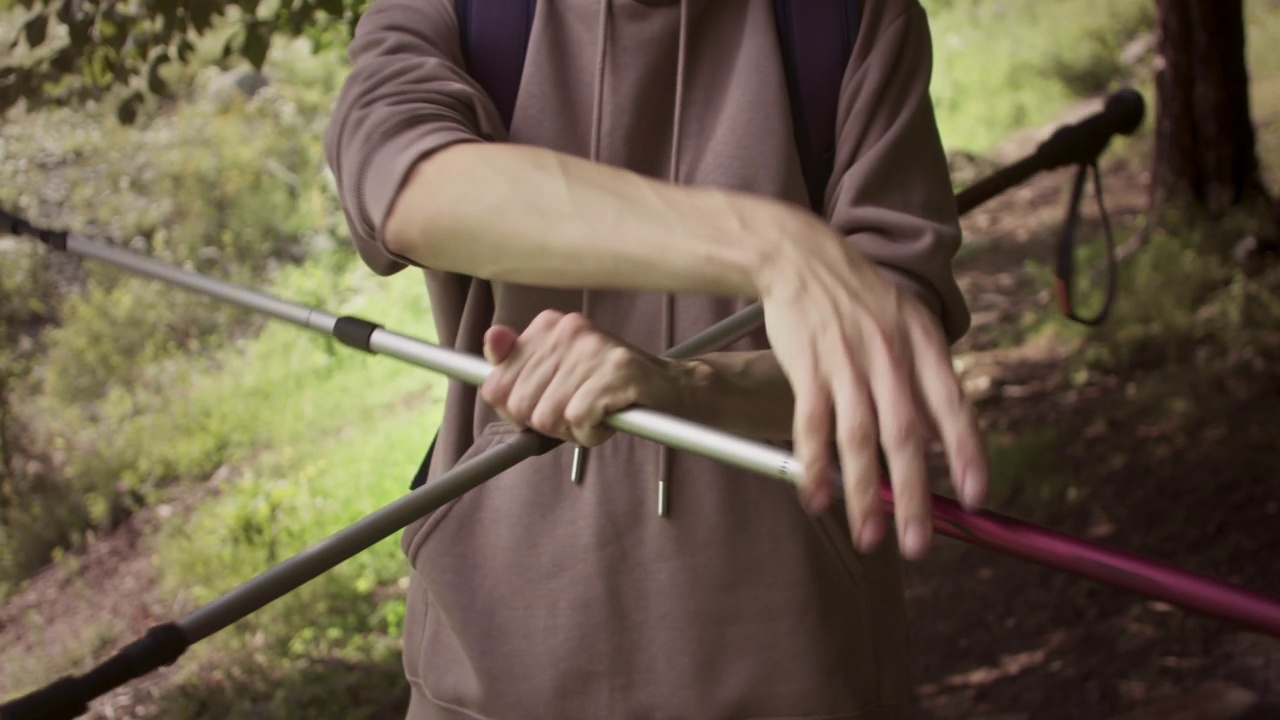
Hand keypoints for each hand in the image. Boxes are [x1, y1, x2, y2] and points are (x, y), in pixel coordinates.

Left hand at [480, 310, 681, 445]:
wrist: (670, 389)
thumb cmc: (606, 388)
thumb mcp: (554, 377)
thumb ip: (515, 366)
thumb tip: (492, 338)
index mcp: (548, 326)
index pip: (496, 386)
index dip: (518, 411)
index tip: (548, 405)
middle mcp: (568, 329)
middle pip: (521, 406)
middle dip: (547, 424)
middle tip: (578, 413)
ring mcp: (593, 348)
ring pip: (547, 417)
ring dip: (572, 431)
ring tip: (596, 414)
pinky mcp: (616, 370)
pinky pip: (578, 421)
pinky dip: (592, 433)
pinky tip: (609, 419)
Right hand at [756, 216, 987, 560]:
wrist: (800, 255)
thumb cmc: (858, 297)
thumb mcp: (906, 324)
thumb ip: (924, 381)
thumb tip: (941, 439)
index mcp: (923, 344)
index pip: (953, 406)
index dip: (966, 454)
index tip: (976, 499)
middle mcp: (889, 355)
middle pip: (904, 435)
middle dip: (912, 495)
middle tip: (917, 543)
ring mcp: (846, 362)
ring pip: (857, 438)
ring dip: (861, 493)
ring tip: (868, 537)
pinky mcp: (807, 368)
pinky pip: (812, 426)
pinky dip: (813, 465)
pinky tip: (816, 498)